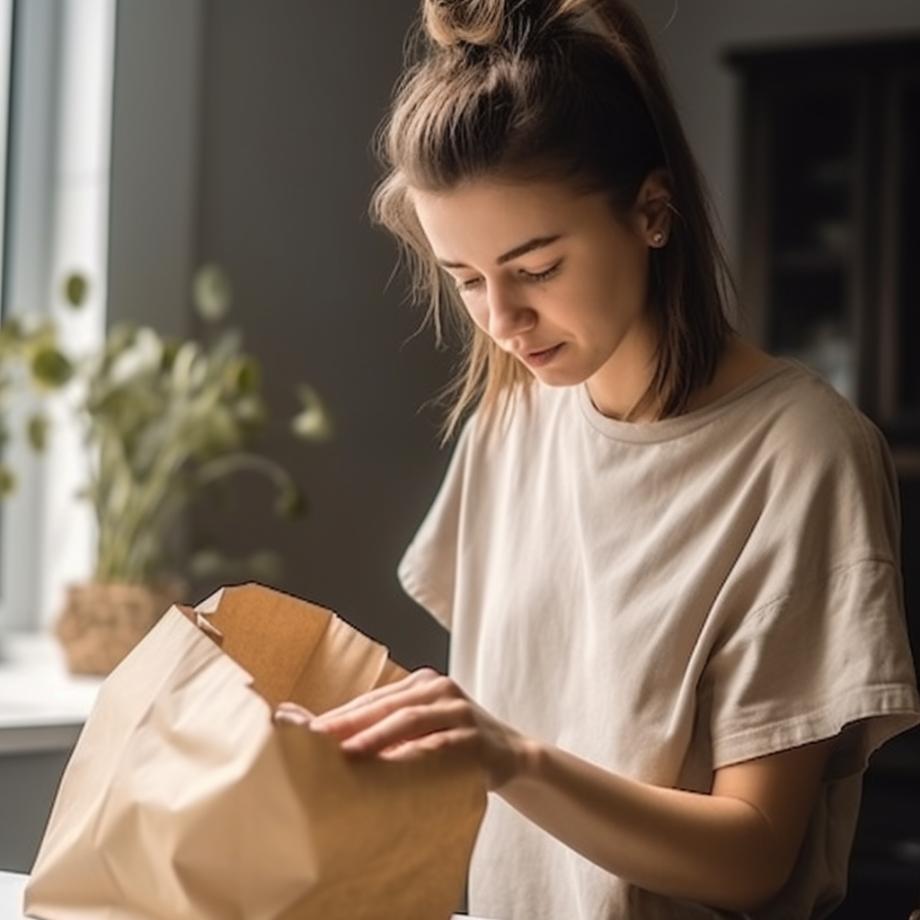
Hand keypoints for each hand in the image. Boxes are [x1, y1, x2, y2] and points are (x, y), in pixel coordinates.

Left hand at [273, 667, 532, 790]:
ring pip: (410, 720)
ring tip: (345, 755)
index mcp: (420, 684)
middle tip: (311, 742)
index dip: (336, 716)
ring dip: (376, 737)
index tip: (299, 732)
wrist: (513, 755)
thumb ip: (380, 730)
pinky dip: (415, 756)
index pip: (371, 700)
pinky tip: (393, 769)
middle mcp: (439, 689)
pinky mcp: (477, 737)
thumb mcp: (419, 732)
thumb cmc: (451, 746)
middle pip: (385, 706)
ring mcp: (460, 710)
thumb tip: (319, 735)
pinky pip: (441, 746)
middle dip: (347, 723)